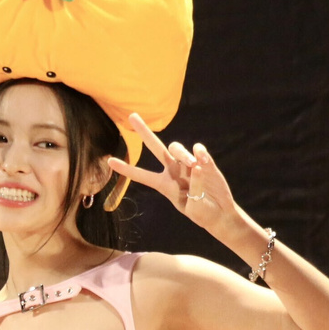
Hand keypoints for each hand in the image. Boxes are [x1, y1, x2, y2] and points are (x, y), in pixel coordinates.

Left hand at [107, 113, 235, 229]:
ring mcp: (187, 164)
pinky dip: (199, 152)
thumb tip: (196, 165)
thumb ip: (194, 186)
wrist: (219, 213)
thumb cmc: (202, 213)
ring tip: (194, 165)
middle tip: (132, 116)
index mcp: (164, 185)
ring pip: (177, 148)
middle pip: (155, 147)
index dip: (126, 169)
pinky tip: (203, 159)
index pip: (141, 176)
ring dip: (183, 154)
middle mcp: (172, 171)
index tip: (109, 162)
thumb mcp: (193, 206)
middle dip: (144, 132)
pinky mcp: (204, 161)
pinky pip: (198, 149)